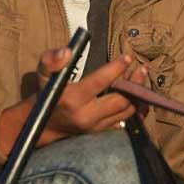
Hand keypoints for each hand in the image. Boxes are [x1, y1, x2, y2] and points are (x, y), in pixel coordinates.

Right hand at [0, 50, 147, 159]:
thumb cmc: (46, 93)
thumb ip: (51, 60)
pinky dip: (135, 106)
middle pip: (120, 100)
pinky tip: (138, 94)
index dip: (116, 68)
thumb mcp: (42, 74)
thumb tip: (67, 51)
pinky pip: (126, 120)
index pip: (99, 82)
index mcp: (71, 99)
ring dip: (137, 95)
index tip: (127, 57)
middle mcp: (85, 115)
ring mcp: (95, 126)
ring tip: (140, 77)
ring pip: (127, 111)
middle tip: (140, 68)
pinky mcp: (101, 131)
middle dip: (134, 84)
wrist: (44, 124)